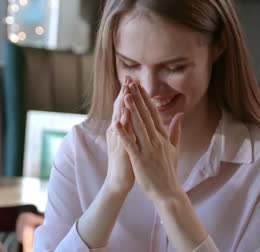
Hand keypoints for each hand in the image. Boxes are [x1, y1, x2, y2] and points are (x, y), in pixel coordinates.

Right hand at [104, 76, 134, 193]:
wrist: (119, 180)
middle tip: (128, 78)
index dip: (130, 94)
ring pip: (119, 119)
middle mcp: (117, 131)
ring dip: (122, 106)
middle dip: (125, 93)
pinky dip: (122, 126)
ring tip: (126, 91)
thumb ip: (138, 128)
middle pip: (120, 109)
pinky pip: (121, 136)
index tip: (134, 80)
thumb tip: (143, 116)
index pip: (126, 107)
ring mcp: (116, 140)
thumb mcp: (134, 141)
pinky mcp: (119, 149)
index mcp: (122, 129)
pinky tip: (123, 117)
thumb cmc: (128, 161)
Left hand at [115, 82, 183, 201]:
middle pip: (146, 116)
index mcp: (162, 137)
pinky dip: (123, 133)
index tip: (139, 86)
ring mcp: (148, 149)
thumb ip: (176, 130)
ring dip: (132, 111)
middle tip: (131, 83)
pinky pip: (130, 144)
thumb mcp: (174, 148)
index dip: (146, 100)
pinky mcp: (140, 159)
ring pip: (139, 126)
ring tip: (126, 96)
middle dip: (138, 99)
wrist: (168, 192)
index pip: (153, 114)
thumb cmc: (169, 170)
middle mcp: (156, 140)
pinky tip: (116, 123)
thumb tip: (179, 115)